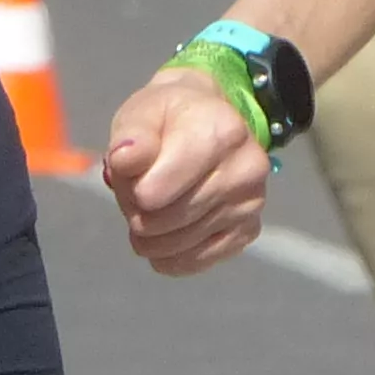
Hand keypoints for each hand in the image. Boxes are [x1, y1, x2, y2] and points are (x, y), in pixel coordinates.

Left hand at [100, 68, 273, 276]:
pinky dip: (169, 254)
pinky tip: (164, 232)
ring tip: (151, 205)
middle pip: (165, 219)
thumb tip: (123, 159)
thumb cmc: (170, 119)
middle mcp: (246, 169)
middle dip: (137, 210)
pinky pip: (195, 262)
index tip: (131, 173)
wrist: (209, 123)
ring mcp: (250, 203)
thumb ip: (131, 136)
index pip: (157, 190)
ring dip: (150, 234)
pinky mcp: (247, 231)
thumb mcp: (143, 112)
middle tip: (138, 189)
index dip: (132, 190)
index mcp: (221, 132)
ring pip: (178, 244)